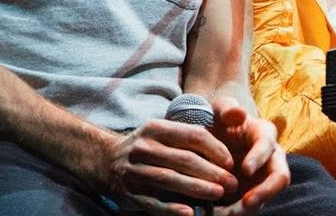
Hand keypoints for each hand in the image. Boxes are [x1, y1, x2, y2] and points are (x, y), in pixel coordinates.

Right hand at [103, 119, 240, 215]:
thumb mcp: (161, 132)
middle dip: (212, 172)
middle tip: (232, 183)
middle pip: (184, 159)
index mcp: (156, 128)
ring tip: (219, 194)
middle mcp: (144, 147)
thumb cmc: (146, 146)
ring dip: (197, 188)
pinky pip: (153, 202)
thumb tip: (223, 150)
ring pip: (170, 180)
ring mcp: (135, 171)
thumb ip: (187, 135)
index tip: (231, 162)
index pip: (193, 135)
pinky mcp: (129, 193)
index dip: (215, 149)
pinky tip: (189, 213)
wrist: (103, 160)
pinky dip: (171, 208)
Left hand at [208, 96, 290, 214]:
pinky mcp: (255, 192)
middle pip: (280, 176)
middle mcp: (271, 157)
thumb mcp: (219, 108)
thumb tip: (239, 113)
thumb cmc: (219, 120)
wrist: (215, 135)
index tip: (244, 170)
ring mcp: (265, 177)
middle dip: (266, 191)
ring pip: (267, 196)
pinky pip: (252, 206)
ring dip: (251, 208)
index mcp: (264, 134)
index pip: (267, 146)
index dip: (258, 158)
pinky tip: (220, 214)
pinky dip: (238, 212)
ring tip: (229, 215)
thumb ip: (227, 108)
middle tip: (246, 202)